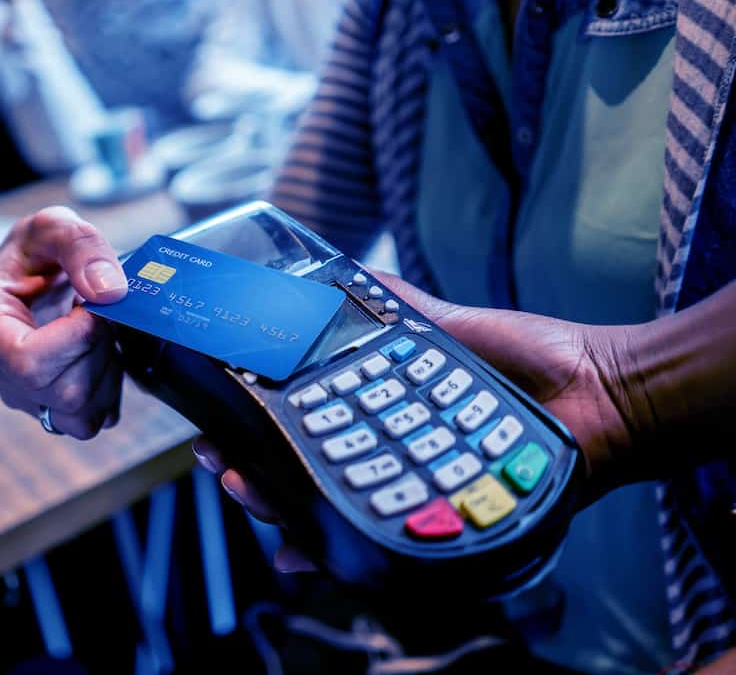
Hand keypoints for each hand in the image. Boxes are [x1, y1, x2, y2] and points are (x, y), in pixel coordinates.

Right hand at [0, 206, 128, 438]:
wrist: (37, 270)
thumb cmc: (39, 249)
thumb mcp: (55, 225)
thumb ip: (82, 245)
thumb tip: (108, 292)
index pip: (28, 361)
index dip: (77, 337)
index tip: (90, 303)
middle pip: (60, 390)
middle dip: (98, 350)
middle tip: (100, 313)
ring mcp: (18, 394)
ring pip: (78, 414)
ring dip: (106, 370)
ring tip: (99, 330)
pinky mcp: (44, 409)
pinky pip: (87, 421)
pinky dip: (107, 390)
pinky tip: (100, 354)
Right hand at [198, 273, 633, 571]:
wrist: (602, 393)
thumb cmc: (532, 360)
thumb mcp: (450, 328)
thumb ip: (399, 308)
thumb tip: (339, 267)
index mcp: (380, 411)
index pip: (304, 426)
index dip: (254, 429)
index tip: (218, 425)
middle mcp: (387, 456)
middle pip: (302, 476)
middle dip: (251, 474)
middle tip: (224, 465)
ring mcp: (410, 491)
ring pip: (330, 514)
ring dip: (280, 512)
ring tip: (251, 496)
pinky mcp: (441, 520)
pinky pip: (382, 544)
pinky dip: (338, 553)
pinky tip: (304, 553)